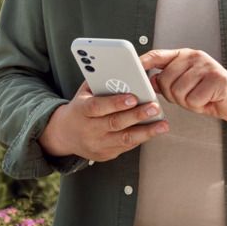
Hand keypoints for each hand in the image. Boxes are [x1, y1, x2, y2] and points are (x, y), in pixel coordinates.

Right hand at [38, 82, 168, 161]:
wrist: (64, 135)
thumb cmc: (79, 108)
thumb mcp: (84, 92)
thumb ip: (100, 82)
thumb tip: (123, 71)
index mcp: (81, 111)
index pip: (98, 107)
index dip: (116, 103)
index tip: (133, 97)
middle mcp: (89, 130)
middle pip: (115, 123)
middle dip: (137, 115)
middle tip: (154, 107)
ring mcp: (97, 144)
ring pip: (124, 139)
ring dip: (146, 132)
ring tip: (162, 124)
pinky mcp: (105, 155)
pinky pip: (126, 147)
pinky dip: (141, 138)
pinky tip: (153, 131)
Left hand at [141, 48, 226, 138]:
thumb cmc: (212, 94)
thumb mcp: (187, 84)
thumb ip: (169, 80)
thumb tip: (149, 81)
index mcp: (185, 56)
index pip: (158, 55)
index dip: (143, 62)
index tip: (131, 68)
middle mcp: (195, 57)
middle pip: (165, 79)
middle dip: (173, 96)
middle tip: (188, 97)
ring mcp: (207, 66)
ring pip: (178, 91)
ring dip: (187, 102)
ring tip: (200, 98)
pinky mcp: (217, 79)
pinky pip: (193, 100)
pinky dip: (199, 106)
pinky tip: (208, 101)